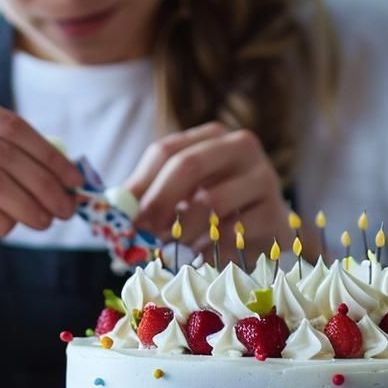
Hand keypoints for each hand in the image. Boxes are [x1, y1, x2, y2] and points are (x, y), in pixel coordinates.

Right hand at [0, 82, 83, 254]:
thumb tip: (58, 169)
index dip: (49, 154)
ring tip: (45, 222)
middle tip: (67, 208)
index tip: (73, 178)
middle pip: (5, 153)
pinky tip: (7, 228)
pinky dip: (0, 220)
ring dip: (29, 205)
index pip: (9, 125)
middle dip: (45, 184)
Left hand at [124, 122, 313, 262]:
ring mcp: (264, 178)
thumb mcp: (181, 193)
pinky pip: (230, 233)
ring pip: (210, 202)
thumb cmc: (215, 208)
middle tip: (144, 232)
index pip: (166, 150)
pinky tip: (205, 251)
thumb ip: (147, 194)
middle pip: (189, 165)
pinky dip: (209, 248)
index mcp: (212, 136)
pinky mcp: (275, 214)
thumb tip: (111, 208)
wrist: (266, 231)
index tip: (126, 216)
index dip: (141, 184)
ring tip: (175, 244)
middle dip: (159, 202)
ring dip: (182, 231)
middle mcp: (241, 147)